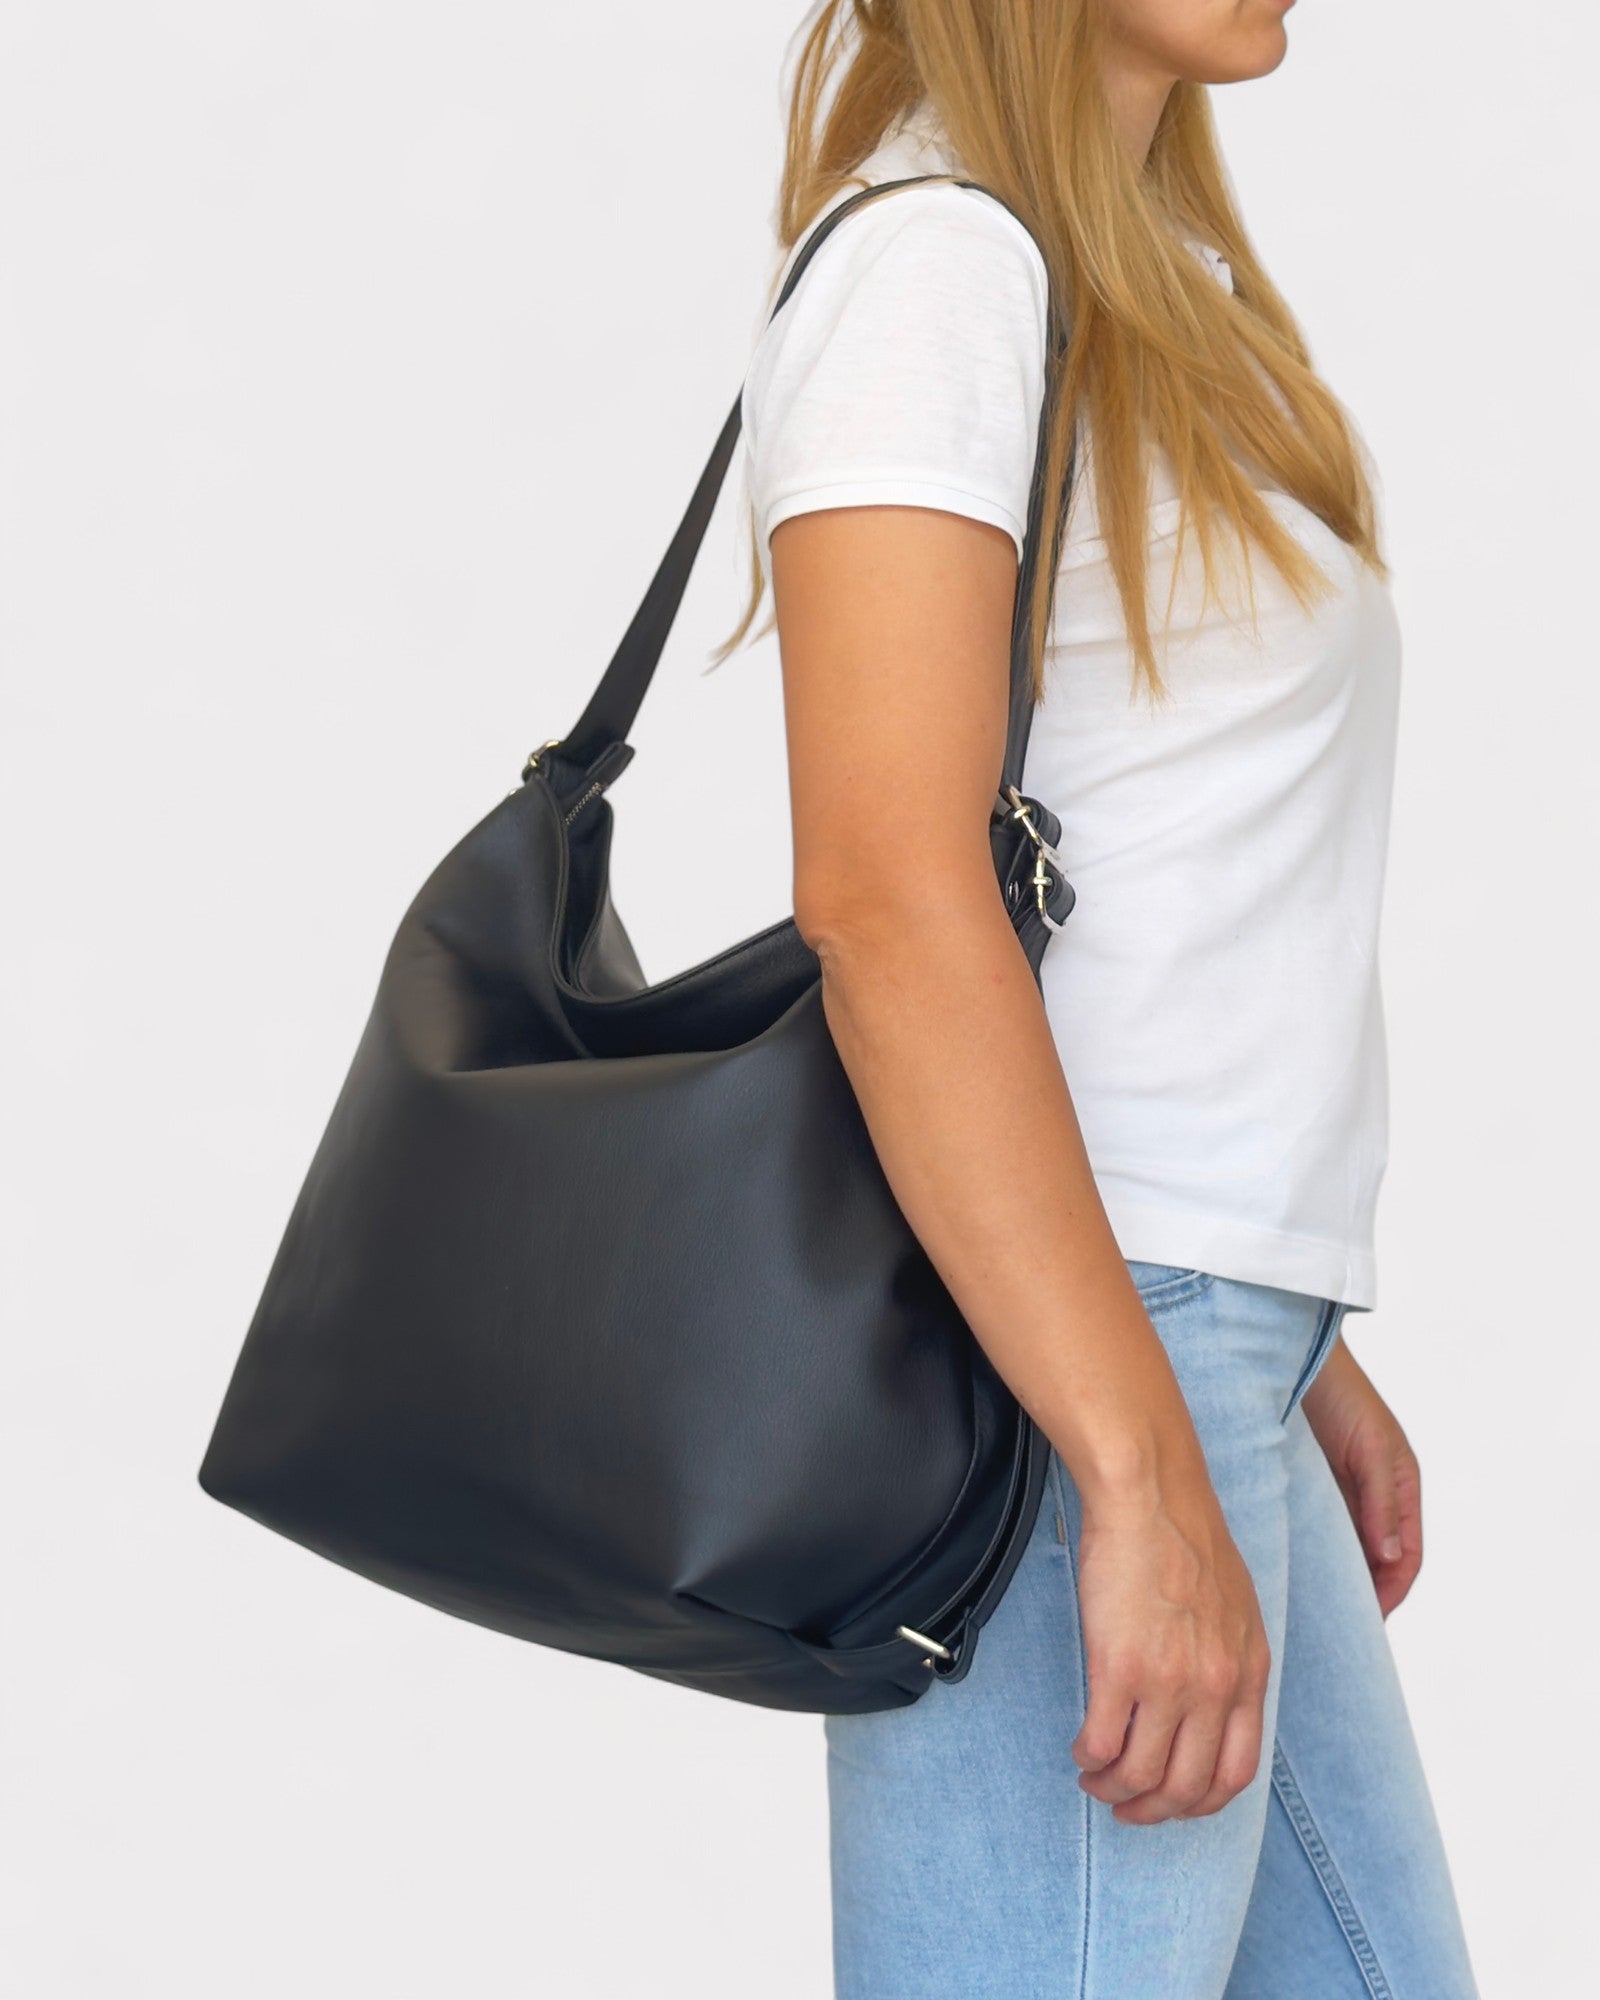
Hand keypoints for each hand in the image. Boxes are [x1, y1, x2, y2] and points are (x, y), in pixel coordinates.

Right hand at [1069, 1463, 1271, 1825]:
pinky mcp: (1120, 1666)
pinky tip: (1081, 1747)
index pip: (1235, 1773)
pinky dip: (1089, 1757)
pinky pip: (1102, 1743)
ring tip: (1094, 1775)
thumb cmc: (1185, 1536)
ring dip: (1113, 1788)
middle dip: (1152, 1809)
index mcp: (1249, 1673)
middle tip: (1125, 1804)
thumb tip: (1213, 1704)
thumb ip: (1231, 1661)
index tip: (1171, 1800)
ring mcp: (1169, 1681)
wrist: (1150, 1493)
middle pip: (1187, 1787)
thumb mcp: (1237, 1607)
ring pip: (1142, 1775)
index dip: (1198, 1802)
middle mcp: (1216, 1687)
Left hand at [1300, 1339, 1421, 1617]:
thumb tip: (1390, 1557)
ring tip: (1307, 1609)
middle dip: (1359, 1596)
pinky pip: (1311, 1530)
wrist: (1288, 1356)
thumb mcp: (1369, 1446)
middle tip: (1334, 1630)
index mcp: (1400, 1489)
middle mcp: (1371, 1497)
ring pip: (1340, 1550)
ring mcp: (1338, 1493)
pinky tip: (1284, 1570)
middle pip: (1373, 1562)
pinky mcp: (1304, 1486)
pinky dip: (1305, 1553)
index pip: (1406, 1558)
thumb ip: (1380, 1502)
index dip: (1391, 1593)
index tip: (1368, 1622)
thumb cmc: (1339, 1393)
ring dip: (1330, 1577)